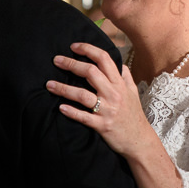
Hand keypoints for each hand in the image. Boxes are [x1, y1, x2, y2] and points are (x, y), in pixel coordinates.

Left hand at [46, 41, 155, 157]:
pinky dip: (71, 112)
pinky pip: (84, 117)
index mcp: (119, 83)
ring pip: (83, 95)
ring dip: (64, 89)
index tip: (73, 46)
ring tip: (49, 84)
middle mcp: (113, 94)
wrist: (139, 141)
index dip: (88, 50)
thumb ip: (126, 76)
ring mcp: (107, 110)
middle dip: (72, 64)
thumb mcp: (133, 92)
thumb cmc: (134, 116)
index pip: (104, 59)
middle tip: (56, 60)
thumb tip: (119, 63)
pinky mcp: (102, 125)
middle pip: (91, 73)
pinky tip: (60, 107)